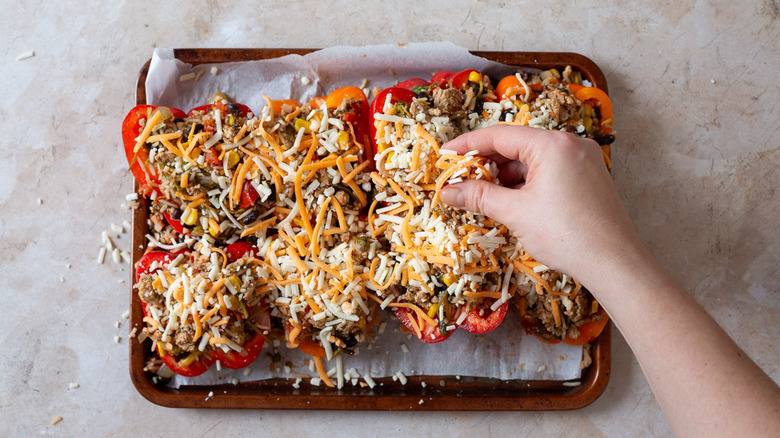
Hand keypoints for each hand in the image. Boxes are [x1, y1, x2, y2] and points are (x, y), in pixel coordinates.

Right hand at [440, 125, 640, 285]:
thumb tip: (448, 191)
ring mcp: (583, 161)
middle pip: (517, 145)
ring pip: (533, 161)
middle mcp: (571, 144)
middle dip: (486, 163)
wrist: (615, 264)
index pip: (500, 135)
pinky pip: (549, 172)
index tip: (445, 154)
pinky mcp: (589, 178)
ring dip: (505, 176)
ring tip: (481, 195)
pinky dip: (526, 183)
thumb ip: (479, 196)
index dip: (468, 145)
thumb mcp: (515, 213)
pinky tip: (509, 201)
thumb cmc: (567, 235)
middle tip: (459, 179)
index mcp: (553, 144)